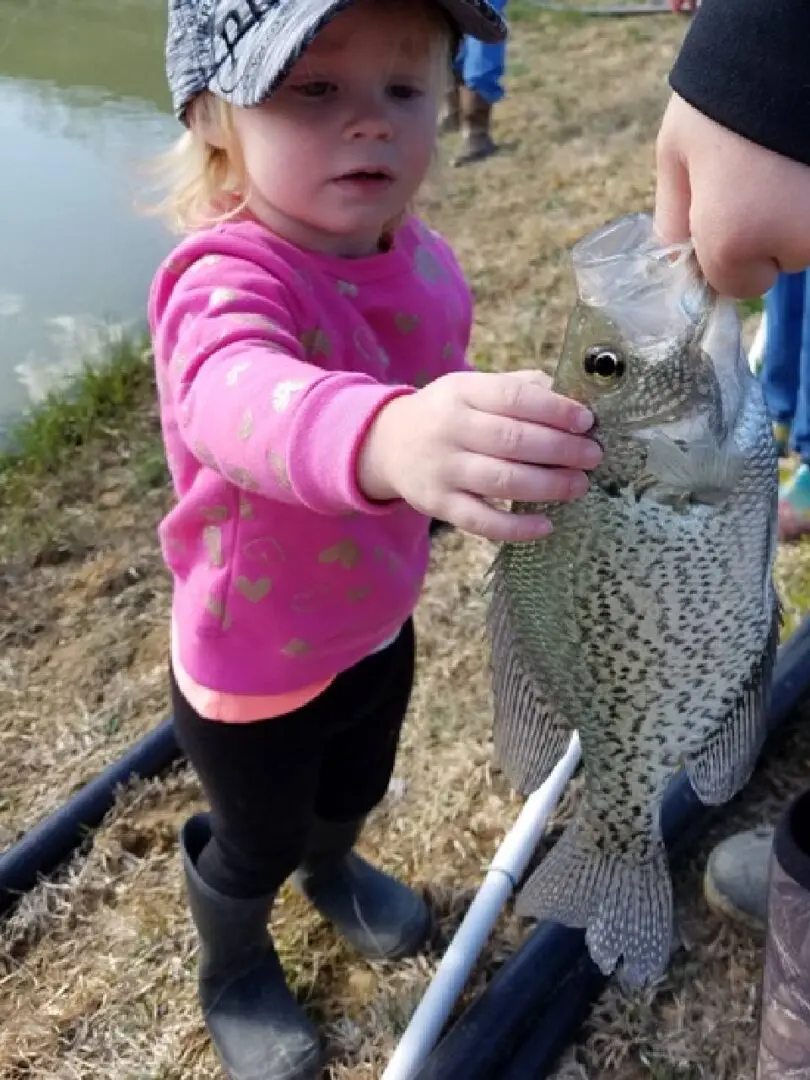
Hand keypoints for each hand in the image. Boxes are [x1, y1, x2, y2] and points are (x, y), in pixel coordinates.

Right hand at [357, 369, 602, 541]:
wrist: (387, 444)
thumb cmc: (447, 414)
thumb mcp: (472, 388)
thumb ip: (517, 388)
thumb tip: (573, 398)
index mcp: (462, 393)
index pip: (513, 398)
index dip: (555, 410)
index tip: (587, 421)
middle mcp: (449, 430)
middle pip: (512, 441)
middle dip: (560, 450)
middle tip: (593, 456)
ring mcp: (443, 470)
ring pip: (501, 482)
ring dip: (547, 486)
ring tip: (579, 485)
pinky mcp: (439, 505)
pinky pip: (481, 522)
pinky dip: (516, 528)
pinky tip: (546, 525)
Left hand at [654, 94, 809, 296]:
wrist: (789, 40)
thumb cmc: (722, 95)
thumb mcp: (676, 153)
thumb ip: (674, 217)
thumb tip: (678, 259)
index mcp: (735, 239)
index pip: (741, 286)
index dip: (730, 253)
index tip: (729, 213)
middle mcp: (795, 242)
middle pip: (783, 258)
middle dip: (770, 229)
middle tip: (762, 172)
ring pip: (809, 235)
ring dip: (798, 208)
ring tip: (787, 158)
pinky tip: (803, 160)